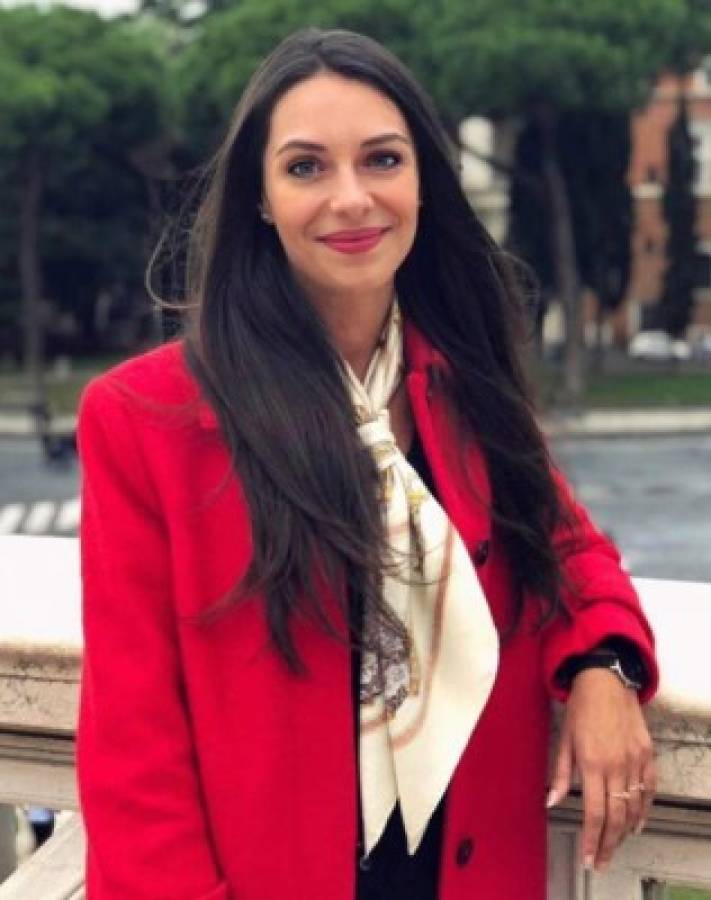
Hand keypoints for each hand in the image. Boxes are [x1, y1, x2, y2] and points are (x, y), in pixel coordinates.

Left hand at [547, 669, 654, 871]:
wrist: (606, 680)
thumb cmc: (581, 707)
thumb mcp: (564, 739)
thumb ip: (560, 774)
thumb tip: (552, 802)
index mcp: (592, 763)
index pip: (594, 813)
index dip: (592, 839)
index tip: (588, 857)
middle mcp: (616, 765)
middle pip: (616, 817)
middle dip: (608, 844)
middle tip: (601, 861)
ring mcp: (634, 760)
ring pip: (635, 807)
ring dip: (626, 831)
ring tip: (614, 845)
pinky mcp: (646, 753)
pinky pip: (649, 788)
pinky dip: (645, 809)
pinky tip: (638, 822)